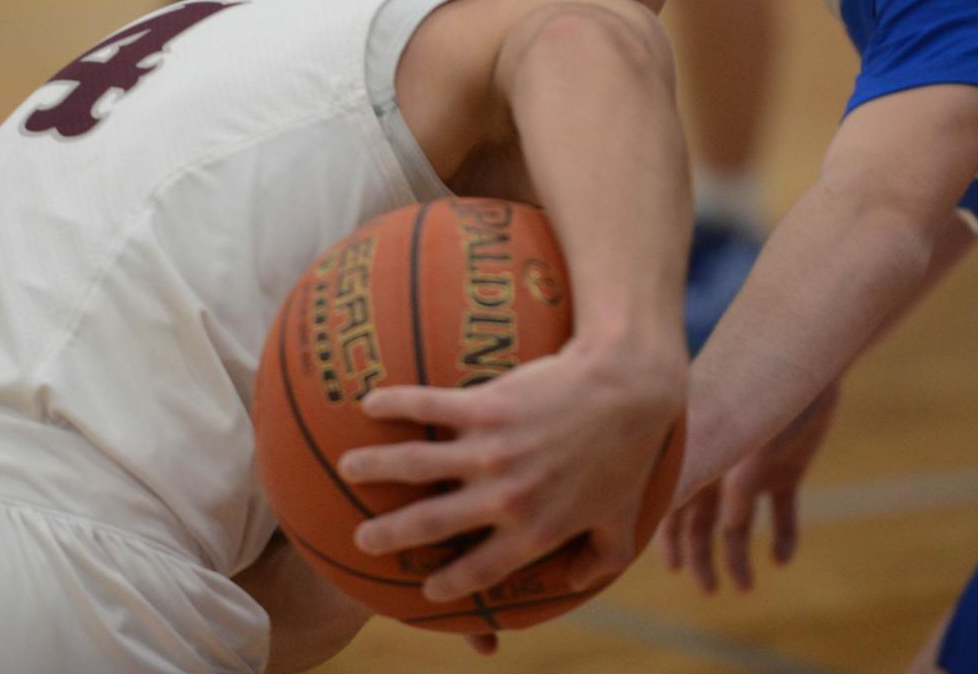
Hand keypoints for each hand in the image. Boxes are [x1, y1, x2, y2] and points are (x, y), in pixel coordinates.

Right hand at [338, 336, 683, 603]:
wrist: (626, 388)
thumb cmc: (630, 453)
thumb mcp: (622, 522)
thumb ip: (598, 561)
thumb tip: (574, 584)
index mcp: (534, 532)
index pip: (480, 570)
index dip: (449, 585)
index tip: (426, 590)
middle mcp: (504, 497)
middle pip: (430, 524)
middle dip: (389, 536)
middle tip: (363, 539)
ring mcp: (491, 451)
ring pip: (415, 465)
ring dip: (374, 467)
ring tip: (347, 467)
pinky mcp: (485, 405)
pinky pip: (428, 406)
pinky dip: (395, 404)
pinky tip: (370, 403)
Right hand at [661, 384, 838, 593]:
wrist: (800, 357)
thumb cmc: (748, 392)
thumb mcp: (713, 441)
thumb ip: (683, 480)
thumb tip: (650, 523)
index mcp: (691, 459)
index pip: (666, 506)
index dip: (662, 538)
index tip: (666, 569)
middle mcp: (717, 465)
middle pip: (700, 520)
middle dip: (700, 556)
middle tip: (709, 590)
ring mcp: (751, 467)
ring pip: (738, 522)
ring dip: (738, 555)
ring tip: (745, 588)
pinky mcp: (786, 467)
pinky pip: (781, 510)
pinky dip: (783, 535)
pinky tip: (783, 559)